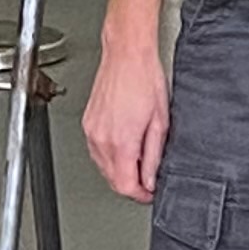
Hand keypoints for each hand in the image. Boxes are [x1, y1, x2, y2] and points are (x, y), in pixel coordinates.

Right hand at [80, 34, 171, 204]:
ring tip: (138, 158)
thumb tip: (150, 178)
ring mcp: (91, 131)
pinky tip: (124, 145)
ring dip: (120, 170)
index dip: (140, 194)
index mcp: (121, 141)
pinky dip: (110, 156)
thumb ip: (154, 156)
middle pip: (112, 180)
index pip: (125, 185)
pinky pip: (97, 151)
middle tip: (148, 179)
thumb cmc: (144, 79)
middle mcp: (101, 139)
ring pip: (103, 167)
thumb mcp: (160, 123)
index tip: (150, 193)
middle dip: (130, 184)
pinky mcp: (88, 123)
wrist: (126, 55)